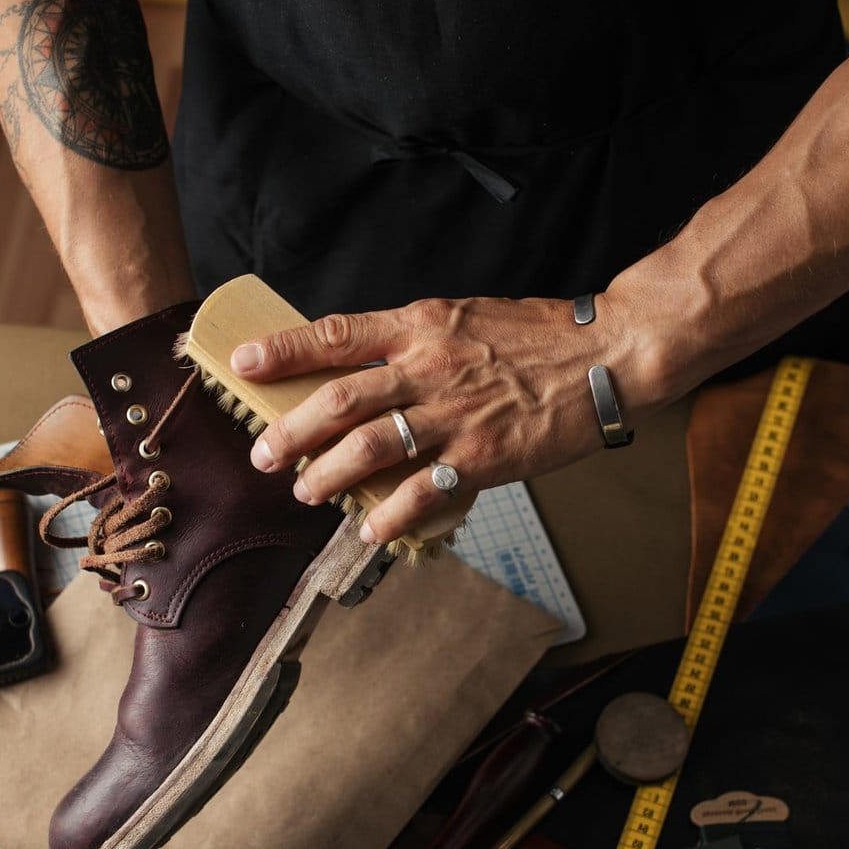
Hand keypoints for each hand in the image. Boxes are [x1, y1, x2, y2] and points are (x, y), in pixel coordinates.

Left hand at [229, 293, 670, 544]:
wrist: (606, 355)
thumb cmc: (536, 336)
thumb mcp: (463, 317)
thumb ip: (413, 340)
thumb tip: (359, 366)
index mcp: (421, 325)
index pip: (336, 335)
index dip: (284, 351)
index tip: (242, 363)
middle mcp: (429, 367)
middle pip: (340, 401)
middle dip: (291, 431)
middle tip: (263, 455)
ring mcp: (454, 415)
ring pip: (369, 448)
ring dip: (327, 474)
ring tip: (306, 492)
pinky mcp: (482, 457)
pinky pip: (421, 492)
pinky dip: (388, 515)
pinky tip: (368, 530)